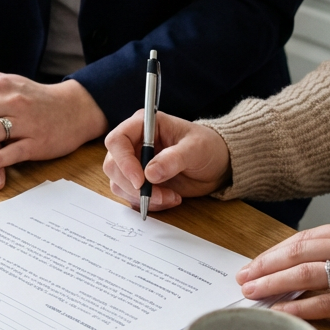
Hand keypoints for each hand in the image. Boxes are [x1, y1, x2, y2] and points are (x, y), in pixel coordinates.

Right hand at [103, 110, 230, 210]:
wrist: (216, 164)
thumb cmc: (207, 147)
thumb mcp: (196, 148)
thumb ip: (173, 159)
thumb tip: (150, 174)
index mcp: (142, 125)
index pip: (117, 140)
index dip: (124, 162)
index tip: (141, 181)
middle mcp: (133, 143)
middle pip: (113, 165)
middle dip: (133, 185)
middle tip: (160, 194)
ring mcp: (133, 163)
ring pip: (118, 184)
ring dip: (142, 197)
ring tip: (170, 197)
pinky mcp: (138, 181)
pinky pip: (130, 196)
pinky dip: (147, 203)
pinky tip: (168, 198)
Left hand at [237, 219, 329, 329]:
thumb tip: (294, 264)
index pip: (303, 238)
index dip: (273, 252)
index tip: (253, 264)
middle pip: (298, 253)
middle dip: (265, 266)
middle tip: (243, 278)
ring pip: (306, 275)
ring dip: (273, 285)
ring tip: (253, 293)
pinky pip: (326, 304)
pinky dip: (298, 308)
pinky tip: (280, 312)